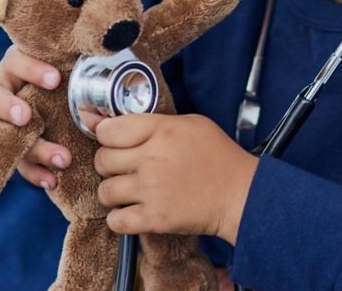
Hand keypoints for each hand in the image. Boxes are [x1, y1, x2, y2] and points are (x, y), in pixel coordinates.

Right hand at [0, 44, 72, 188]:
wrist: (73, 98)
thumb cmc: (73, 72)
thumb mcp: (76, 63)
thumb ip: (86, 61)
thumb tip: (113, 51)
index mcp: (20, 63)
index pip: (16, 60)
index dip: (30, 69)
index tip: (55, 79)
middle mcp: (7, 89)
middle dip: (7, 107)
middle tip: (26, 117)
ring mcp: (6, 119)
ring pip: (4, 135)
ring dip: (33, 149)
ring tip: (62, 158)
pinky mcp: (14, 146)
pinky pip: (17, 162)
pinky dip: (35, 173)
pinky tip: (52, 180)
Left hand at [94, 113, 258, 243]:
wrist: (240, 193)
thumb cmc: (217, 156)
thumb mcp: (189, 124)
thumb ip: (149, 121)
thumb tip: (101, 120)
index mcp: (161, 131)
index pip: (109, 130)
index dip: (105, 135)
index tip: (111, 141)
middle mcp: (152, 159)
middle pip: (103, 160)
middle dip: (108, 163)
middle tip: (123, 167)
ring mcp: (152, 190)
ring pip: (105, 191)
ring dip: (112, 191)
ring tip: (127, 191)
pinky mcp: (155, 218)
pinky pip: (116, 221)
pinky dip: (118, 218)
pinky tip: (130, 211)